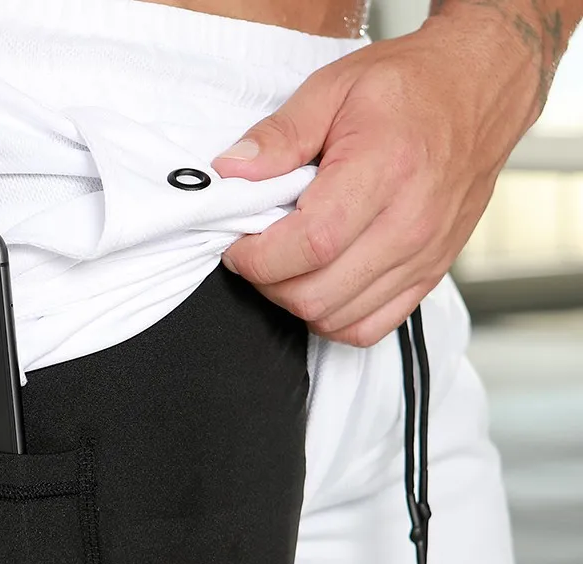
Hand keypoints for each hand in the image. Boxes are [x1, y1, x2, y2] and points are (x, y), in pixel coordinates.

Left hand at [211, 8, 541, 346]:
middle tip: (257, 253)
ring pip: (336, 318)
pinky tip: (320, 286)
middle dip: (268, 282)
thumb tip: (231, 170)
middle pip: (316, 293)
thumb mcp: (333, 88)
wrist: (478, 91)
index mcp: (384, 170)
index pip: (309, 245)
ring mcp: (423, 256)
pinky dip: (332, 319)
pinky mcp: (428, 276)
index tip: (238, 245)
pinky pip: (368, 329)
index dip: (258, 258)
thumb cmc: (409, 89)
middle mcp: (410, 222)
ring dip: (295, 301)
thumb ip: (279, 135)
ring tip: (287, 265)